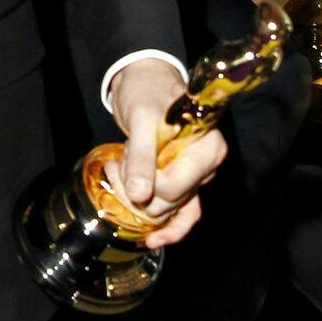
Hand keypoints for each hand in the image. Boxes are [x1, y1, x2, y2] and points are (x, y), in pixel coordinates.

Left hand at [107, 57, 226, 247]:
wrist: (146, 81)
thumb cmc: (147, 93)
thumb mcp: (140, 119)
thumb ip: (141, 156)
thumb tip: (140, 196)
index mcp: (207, 148)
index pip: (175, 185)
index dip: (143, 183)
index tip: (118, 164)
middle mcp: (208, 165)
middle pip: (172, 200)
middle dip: (137, 192)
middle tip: (114, 166)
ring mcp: (197, 175)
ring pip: (173, 208)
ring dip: (142, 204)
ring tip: (117, 181)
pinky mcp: (184, 180)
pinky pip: (181, 211)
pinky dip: (165, 225)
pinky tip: (151, 239)